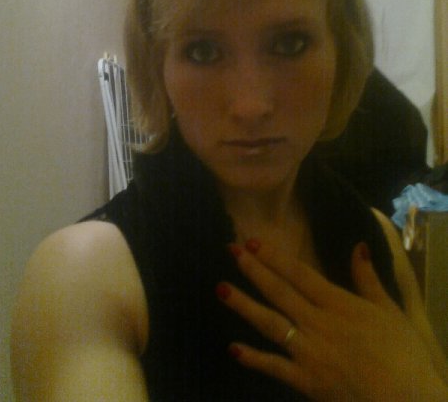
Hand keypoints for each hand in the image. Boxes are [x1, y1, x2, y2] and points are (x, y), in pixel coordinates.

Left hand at [216, 240, 446, 400]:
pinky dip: (253, 358)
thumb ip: (368, 279)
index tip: (252, 242)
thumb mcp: (390, 311)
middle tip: (231, 251)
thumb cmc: (403, 355)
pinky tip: (233, 348)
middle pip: (279, 292)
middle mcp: (318, 323)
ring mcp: (309, 352)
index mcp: (338, 304)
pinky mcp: (305, 381)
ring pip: (270, 323)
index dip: (274, 257)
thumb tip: (358, 246)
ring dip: (244, 306)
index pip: (299, 274)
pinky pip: (274, 366)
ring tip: (221, 289)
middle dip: (253, 270)